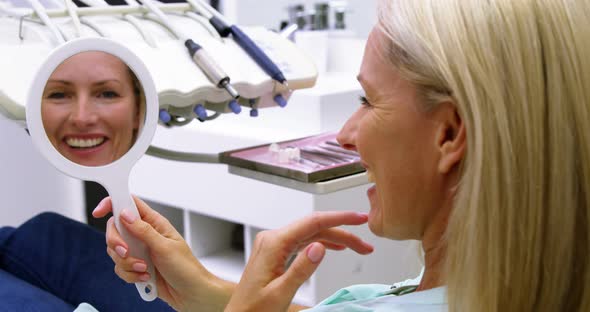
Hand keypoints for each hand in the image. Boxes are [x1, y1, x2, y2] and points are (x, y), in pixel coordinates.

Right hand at [93, 196, 232, 310]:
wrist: (190, 293)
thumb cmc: (186, 268)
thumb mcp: (165, 246)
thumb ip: (143, 230)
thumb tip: (125, 214)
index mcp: (154, 223)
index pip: (130, 204)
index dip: (112, 203)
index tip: (99, 212)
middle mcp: (145, 235)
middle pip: (116, 229)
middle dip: (116, 243)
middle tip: (126, 252)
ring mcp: (140, 251)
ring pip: (115, 251)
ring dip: (127, 263)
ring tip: (144, 268)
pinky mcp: (136, 266)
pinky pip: (120, 268)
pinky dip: (130, 275)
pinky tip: (145, 277)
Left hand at [225, 211, 373, 311]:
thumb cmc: (253, 310)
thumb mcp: (280, 293)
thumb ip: (300, 269)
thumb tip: (320, 247)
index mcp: (273, 244)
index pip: (312, 223)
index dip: (339, 218)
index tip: (359, 218)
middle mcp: (272, 239)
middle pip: (314, 227)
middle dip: (342, 232)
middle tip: (365, 244)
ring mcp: (273, 245)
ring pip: (310, 234)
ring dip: (335, 239)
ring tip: (357, 248)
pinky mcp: (275, 253)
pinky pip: (302, 242)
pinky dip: (321, 243)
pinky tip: (334, 247)